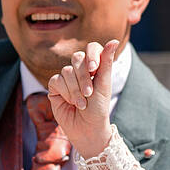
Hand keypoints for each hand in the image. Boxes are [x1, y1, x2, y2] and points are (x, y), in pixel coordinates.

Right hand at [48, 38, 119, 158]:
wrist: (88, 129)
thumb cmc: (99, 108)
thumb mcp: (104, 84)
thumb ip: (106, 62)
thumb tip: (114, 40)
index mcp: (95, 66)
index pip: (92, 47)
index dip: (92, 55)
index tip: (94, 68)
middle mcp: (80, 70)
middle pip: (77, 58)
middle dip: (84, 77)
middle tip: (89, 93)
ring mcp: (66, 78)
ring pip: (67, 70)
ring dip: (75, 89)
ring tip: (82, 103)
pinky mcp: (55, 87)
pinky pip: (56, 80)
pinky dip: (65, 92)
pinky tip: (71, 103)